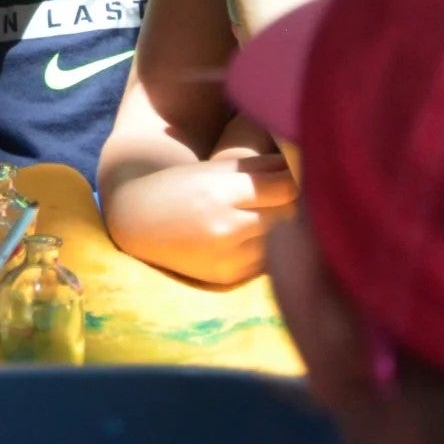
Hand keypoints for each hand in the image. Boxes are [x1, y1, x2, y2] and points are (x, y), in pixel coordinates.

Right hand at [112, 153, 298, 283]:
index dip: (298, 181)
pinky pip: (266, 263)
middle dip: (299, 206)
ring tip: (285, 217)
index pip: (285, 190)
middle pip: (288, 218)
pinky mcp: (226, 278)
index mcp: (220, 193)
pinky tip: (266, 239)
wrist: (137, 221)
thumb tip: (307, 165)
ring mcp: (225, 258)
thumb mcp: (215, 168)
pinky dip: (270, 250)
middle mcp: (224, 228)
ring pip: (281, 243)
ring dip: (287, 231)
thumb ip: (261, 168)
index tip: (302, 174)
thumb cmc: (180, 185)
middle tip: (305, 196)